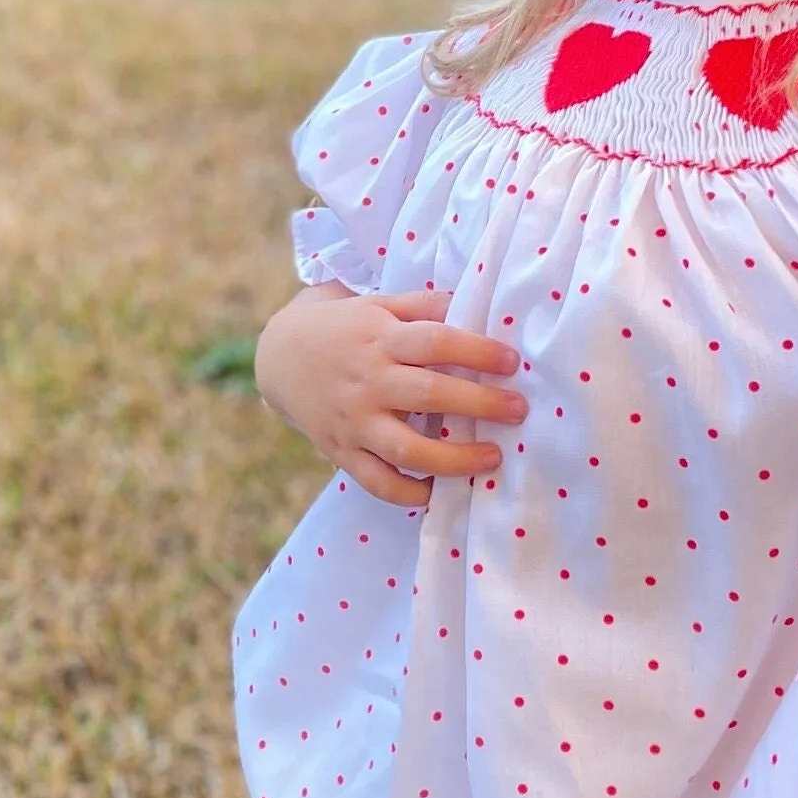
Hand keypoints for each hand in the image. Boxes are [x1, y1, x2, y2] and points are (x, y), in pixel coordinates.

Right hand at [253, 285, 524, 507]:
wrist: (279, 356)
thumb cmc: (345, 328)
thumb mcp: (379, 304)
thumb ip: (423, 306)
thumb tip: (475, 303)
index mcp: (380, 338)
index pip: (435, 342)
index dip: (477, 351)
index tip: (512, 362)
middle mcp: (368, 381)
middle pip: (430, 394)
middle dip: (480, 404)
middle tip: (518, 410)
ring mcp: (354, 421)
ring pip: (406, 449)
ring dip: (454, 459)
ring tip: (492, 459)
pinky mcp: (342, 451)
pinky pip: (377, 482)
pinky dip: (408, 494)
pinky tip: (437, 493)